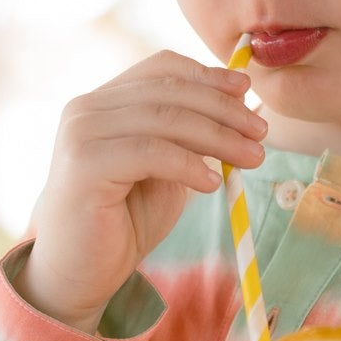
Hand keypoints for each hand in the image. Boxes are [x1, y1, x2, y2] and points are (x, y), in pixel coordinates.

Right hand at [22, 51, 266, 330]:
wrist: (79, 273)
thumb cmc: (123, 222)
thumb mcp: (165, 169)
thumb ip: (188, 137)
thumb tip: (240, 106)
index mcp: (104, 101)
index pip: (161, 68)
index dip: (208, 75)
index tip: (246, 91)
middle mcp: (86, 108)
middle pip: (168, 89)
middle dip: (223, 109)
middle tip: (261, 131)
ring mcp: (81, 133)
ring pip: (165, 119)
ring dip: (217, 137)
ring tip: (252, 158)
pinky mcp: (84, 164)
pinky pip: (150, 152)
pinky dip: (188, 164)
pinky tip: (212, 183)